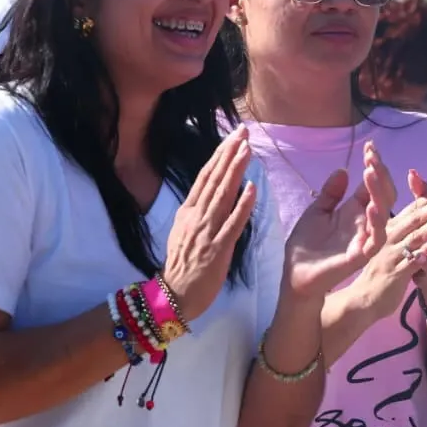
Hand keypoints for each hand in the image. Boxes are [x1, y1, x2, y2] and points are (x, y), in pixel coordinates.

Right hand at [163, 126, 257, 321]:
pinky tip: (252, 189)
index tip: (233, 136)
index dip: (220, 155)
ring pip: (223, 195)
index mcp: (188, 211)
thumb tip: (213, 189)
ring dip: (236, 171)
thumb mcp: (185, 230)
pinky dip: (242, 206)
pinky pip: (232, 224)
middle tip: (243, 131)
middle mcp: (196, 216)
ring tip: (247, 150)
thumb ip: (198, 210)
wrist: (174, 295)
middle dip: (229, 153)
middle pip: (214, 179)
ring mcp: (207, 231)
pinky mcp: (218, 248)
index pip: (205, 176)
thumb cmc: (183, 263)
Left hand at [284, 140, 393, 301]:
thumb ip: (331, 193)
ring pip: (383, 212)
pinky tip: (371, 205)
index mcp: (355, 210)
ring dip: (379, 191)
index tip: (369, 146)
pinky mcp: (361, 255)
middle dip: (380, 173)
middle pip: (383, 194)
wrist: (295, 274)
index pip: (372, 184)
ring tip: (371, 172)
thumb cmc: (306, 245)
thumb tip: (343, 170)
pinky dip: (377, 221)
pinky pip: (376, 238)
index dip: (374, 165)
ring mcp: (365, 237)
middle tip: (371, 156)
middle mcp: (365, 221)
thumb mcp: (317, 211)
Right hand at [354, 171, 426, 319]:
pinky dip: (423, 252)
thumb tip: (425, 205)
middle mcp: (389, 237)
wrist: (364, 297)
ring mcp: (392, 255)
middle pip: (413, 217)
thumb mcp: (391, 242)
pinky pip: (411, 261)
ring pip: (413, 237)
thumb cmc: (381, 266)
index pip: (412, 207)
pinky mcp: (395, 273)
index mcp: (390, 228)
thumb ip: (406, 223)